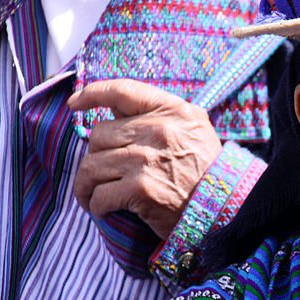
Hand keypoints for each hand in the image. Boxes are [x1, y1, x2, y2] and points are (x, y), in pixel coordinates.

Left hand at [69, 79, 222, 238]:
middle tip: (104, 171)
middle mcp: (161, 130)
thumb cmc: (205, 171)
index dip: (93, 94)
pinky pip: (99, 194)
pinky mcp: (141, 189)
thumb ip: (158, 115)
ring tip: (92, 193)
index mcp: (174, 111)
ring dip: (87, 184)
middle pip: (100, 134)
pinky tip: (103, 208)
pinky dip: (95, 204)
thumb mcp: (192, 130)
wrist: (224, 209)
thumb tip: (112, 108)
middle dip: (97, 155)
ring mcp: (148, 159)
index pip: (123, 91)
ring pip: (92, 165)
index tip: (75, 103)